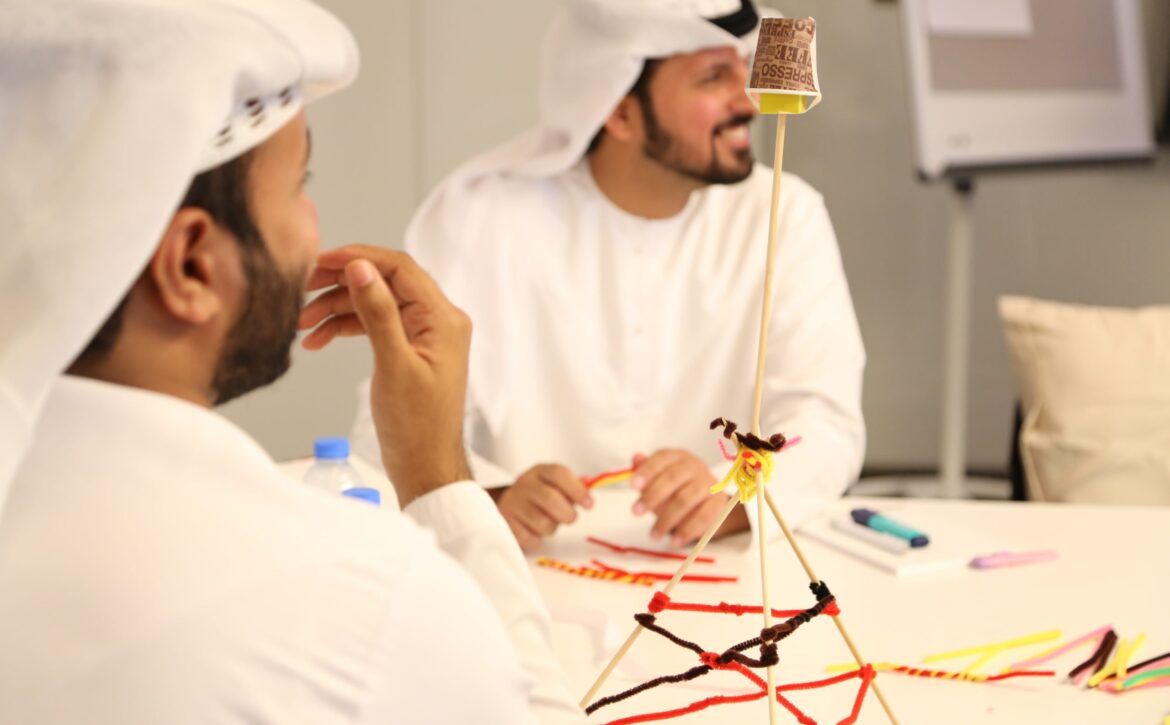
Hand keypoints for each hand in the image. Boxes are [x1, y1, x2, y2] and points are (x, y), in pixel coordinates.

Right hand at [299, 245, 471, 506]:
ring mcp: (425, 335)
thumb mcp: (393, 365)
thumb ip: (378, 313)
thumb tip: (360, 267)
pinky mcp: (410, 350)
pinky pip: (376, 326)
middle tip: (302, 289)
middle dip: (341, 284)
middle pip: (385, 282)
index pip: (399, 268)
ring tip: (302, 324)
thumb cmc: (416, 426)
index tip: (319, 261)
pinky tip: (317, 340)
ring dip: (338, 309)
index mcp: (443, 318)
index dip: (358, 258)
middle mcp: (439, 320)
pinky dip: (347, 328)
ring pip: (376, 304)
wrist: (425, 467)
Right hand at [494, 464, 592, 551]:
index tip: (589, 505)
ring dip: (552, 528)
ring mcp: (512, 503)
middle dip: (567, 514)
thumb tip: (590, 484)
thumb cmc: (540, 497)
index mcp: (539, 471)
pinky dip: (537, 539)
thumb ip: (574, 486)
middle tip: (571, 518)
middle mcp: (524, 484)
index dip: (577, 490)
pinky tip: (533, 531)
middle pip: (550, 499)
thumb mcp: (555, 486)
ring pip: (542, 522)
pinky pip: (530, 538)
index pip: (559, 474)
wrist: (508, 506)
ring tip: (548, 523)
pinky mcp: (506, 523)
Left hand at [632, 449, 745, 545]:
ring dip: (666, 519)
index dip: (647, 471)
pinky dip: (687, 530)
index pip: (662, 458)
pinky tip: (675, 540)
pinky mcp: (719, 502)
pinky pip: (703, 517)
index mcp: (678, 457)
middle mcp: (695, 466)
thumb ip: (646, 470)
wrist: (706, 502)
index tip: (633, 486)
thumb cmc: (677, 488)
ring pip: (685, 499)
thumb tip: (636, 459)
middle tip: (636, 512)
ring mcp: (709, 483)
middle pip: (673, 477)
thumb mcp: (658, 479)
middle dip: (652, 496)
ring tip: (654, 535)